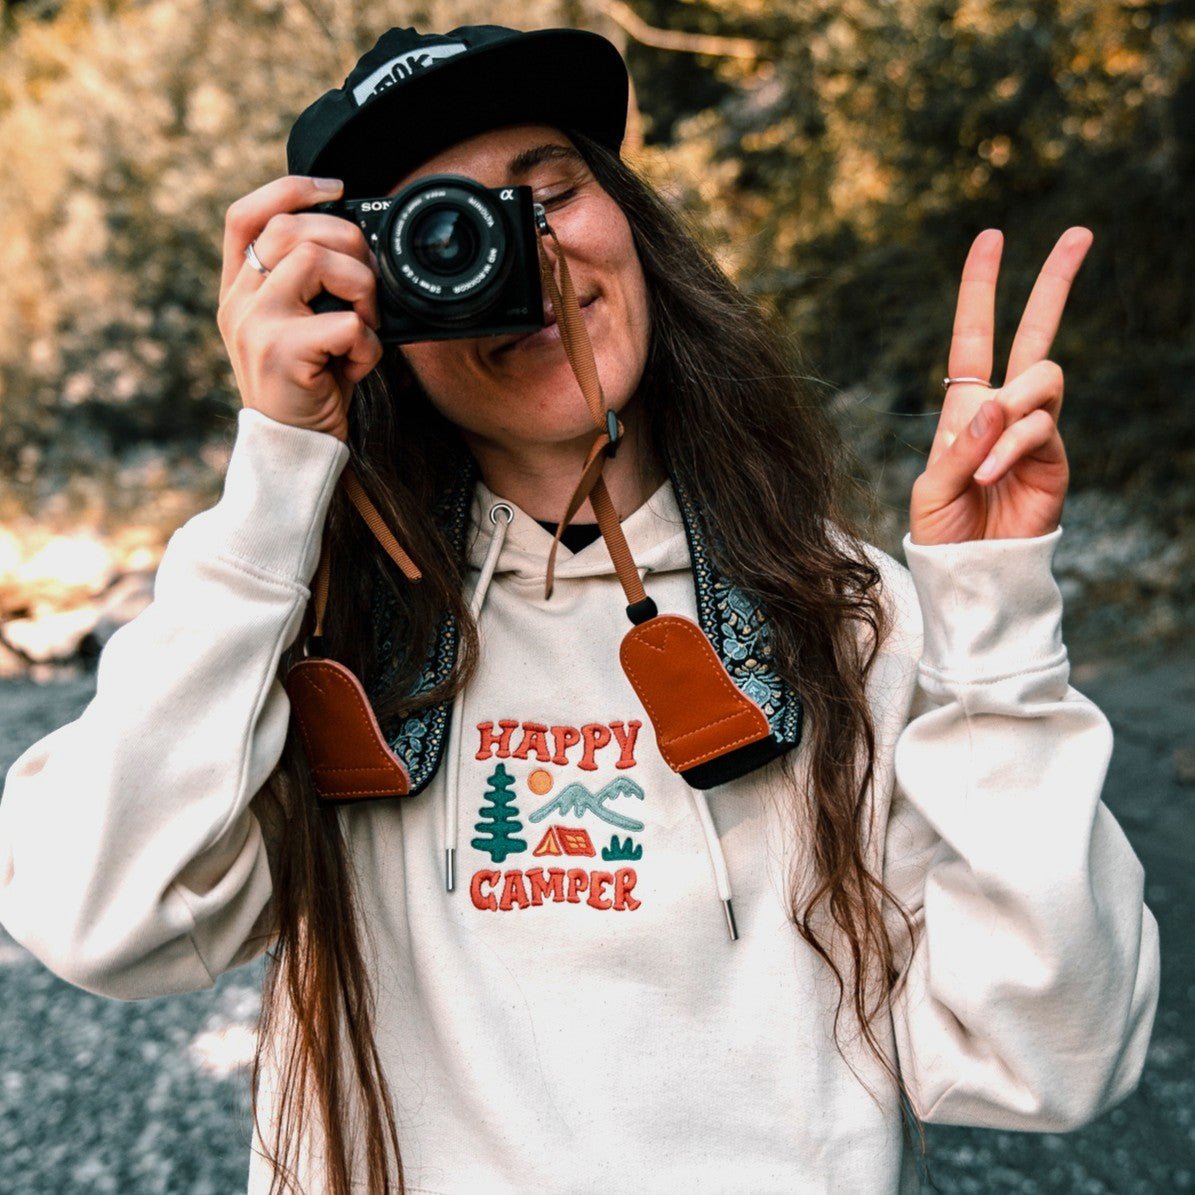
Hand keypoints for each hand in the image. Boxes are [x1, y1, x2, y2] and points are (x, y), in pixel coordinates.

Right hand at [216, 175, 383, 443]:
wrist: (293, 449)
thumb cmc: (307, 387)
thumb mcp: (296, 329)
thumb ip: (305, 287)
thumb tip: (355, 239)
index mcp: (238, 290)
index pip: (244, 216)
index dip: (288, 189)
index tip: (335, 187)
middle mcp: (238, 302)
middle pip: (292, 228)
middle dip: (349, 243)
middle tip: (368, 286)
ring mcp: (255, 325)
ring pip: (318, 260)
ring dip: (363, 288)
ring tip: (365, 324)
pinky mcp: (281, 354)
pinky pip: (345, 322)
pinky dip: (368, 343)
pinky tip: (360, 363)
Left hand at [909, 226, 1092, 544]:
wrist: (969, 572)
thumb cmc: (943, 529)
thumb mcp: (932, 487)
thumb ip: (960, 446)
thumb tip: (998, 402)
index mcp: (964, 407)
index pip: (974, 336)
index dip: (980, 288)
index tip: (991, 238)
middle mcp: (1002, 410)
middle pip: (1034, 333)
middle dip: (1055, 282)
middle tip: (1080, 233)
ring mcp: (1032, 431)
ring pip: (1042, 379)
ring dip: (1008, 413)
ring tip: (982, 465)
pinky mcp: (1053, 458)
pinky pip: (1039, 428)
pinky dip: (1011, 447)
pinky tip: (990, 475)